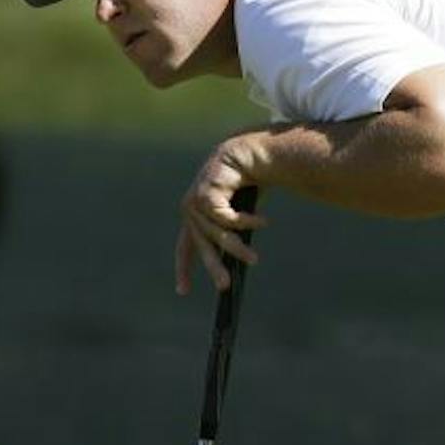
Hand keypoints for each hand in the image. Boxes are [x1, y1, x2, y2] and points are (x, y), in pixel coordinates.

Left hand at [175, 137, 269, 293]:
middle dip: (214, 266)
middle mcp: (192, 210)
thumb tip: (241, 263)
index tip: (183, 291)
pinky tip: (262, 222)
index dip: (184, 268)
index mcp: (196, 217)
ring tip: (255, 260)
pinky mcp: (205, 193)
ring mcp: (196, 201)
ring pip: (216, 234)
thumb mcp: (239, 212)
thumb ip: (234, 233)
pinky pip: (225, 218)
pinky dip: (244, 223)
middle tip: (225, 287)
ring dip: (237, 249)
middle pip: (201, 246)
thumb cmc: (247, 183)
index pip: (186, 247)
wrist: (248, 153)